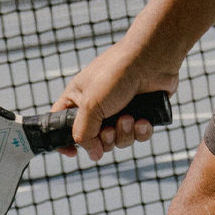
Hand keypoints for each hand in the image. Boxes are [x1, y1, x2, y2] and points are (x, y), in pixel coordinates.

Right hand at [51, 42, 179, 160]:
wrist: (152, 60)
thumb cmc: (116, 74)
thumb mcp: (90, 105)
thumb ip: (84, 133)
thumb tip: (92, 154)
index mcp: (78, 99)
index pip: (62, 124)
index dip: (65, 141)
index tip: (73, 152)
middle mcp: (97, 106)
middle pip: (94, 139)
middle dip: (105, 138)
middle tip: (110, 129)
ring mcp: (120, 110)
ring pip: (118, 140)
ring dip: (124, 134)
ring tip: (130, 118)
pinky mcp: (141, 113)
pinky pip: (138, 136)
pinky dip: (141, 131)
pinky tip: (144, 120)